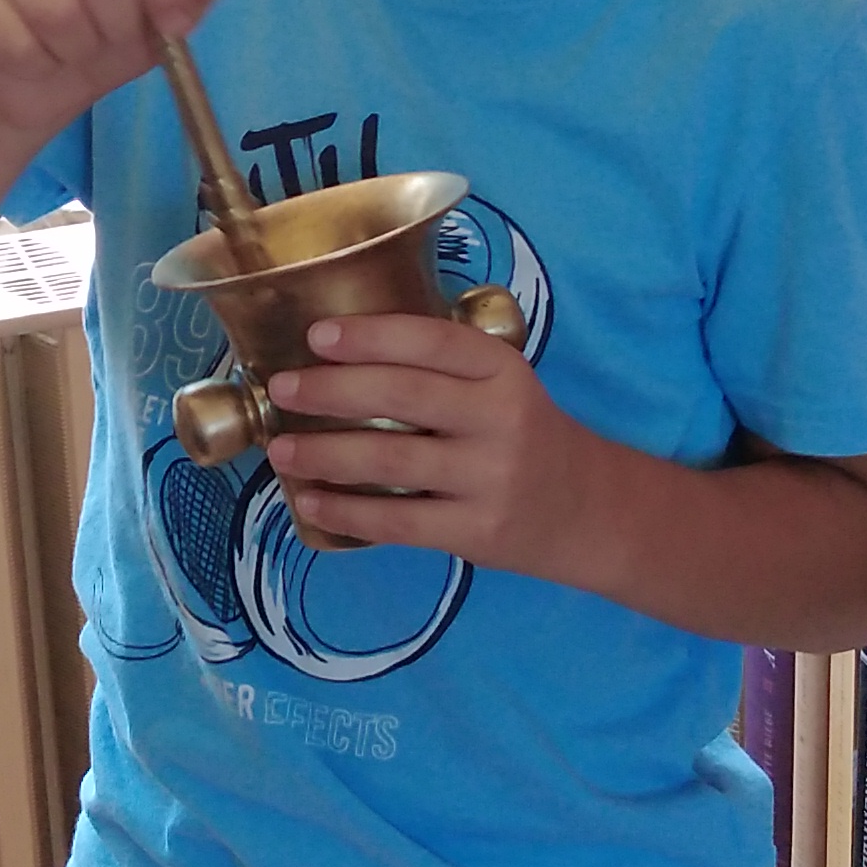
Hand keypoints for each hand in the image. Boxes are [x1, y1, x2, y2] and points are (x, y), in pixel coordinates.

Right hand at [0, 0, 237, 146]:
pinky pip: (17, 39)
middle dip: (118, 23)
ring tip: (75, 49)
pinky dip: (39, 64)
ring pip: (56, 8)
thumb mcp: (165, 19)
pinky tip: (37, 57)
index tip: (175, 26)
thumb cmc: (109, 36)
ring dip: (77, 48)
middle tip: (112, 41)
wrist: (41, 81)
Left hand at [263, 313, 606, 581]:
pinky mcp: (477, 531)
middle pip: (403, 396)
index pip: (432, 341)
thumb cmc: (522, 436)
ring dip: (325, 454)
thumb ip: (441, 370)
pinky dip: (346, 511)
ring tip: (280, 450)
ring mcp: (490, 478)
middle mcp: (500, 418)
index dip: (371, 335)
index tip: (317, 336)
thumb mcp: (501, 386)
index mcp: (502, 370)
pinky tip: (310, 501)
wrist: (586, 509)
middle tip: (281, 389)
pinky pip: (398, 521)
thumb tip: (336, 357)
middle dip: (331, 390)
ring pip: (391, 460)